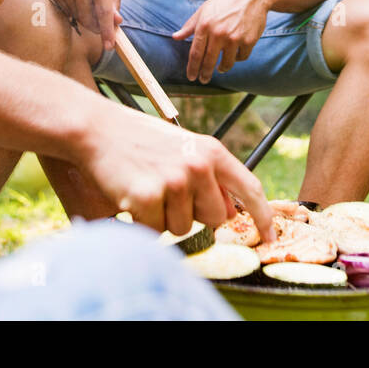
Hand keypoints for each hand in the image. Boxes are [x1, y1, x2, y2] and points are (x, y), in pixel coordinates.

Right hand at [44, 0, 125, 48]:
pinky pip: (66, 12)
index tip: (110, 46)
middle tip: (102, 24)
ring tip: (88, 2)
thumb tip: (116, 21)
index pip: (103, 10)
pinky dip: (74, 11)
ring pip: (77, 17)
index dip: (107, 30)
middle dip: (97, 26)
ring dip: (85, 18)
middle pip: (88, 18)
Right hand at [82, 104, 275, 240]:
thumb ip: (210, 177)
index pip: (250, 188)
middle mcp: (198, 166)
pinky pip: (154, 230)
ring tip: (146, 187)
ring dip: (163, 218)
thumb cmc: (140, 140)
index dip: (263, 217)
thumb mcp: (184, 148)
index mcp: (212, 151)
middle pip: (213, 219)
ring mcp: (173, 181)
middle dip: (192, 215)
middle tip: (166, 191)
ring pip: (181, 229)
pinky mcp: (147, 196)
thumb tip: (231, 213)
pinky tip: (130, 194)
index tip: (270, 238)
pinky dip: (141, 221)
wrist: (97, 129)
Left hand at [172, 0, 270, 83]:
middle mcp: (218, 33)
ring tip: (220, 68)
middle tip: (203, 80)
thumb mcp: (205, 9)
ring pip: (226, 63)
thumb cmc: (226, 0)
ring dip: (222, 68)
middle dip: (205, 74)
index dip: (192, 68)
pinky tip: (235, 55)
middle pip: (209, 61)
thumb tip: (175, 37)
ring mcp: (234, 38)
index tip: (191, 77)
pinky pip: (241, 57)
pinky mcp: (249, 41)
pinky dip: (237, 58)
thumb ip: (190, 25)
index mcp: (205, 25)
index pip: (195, 53)